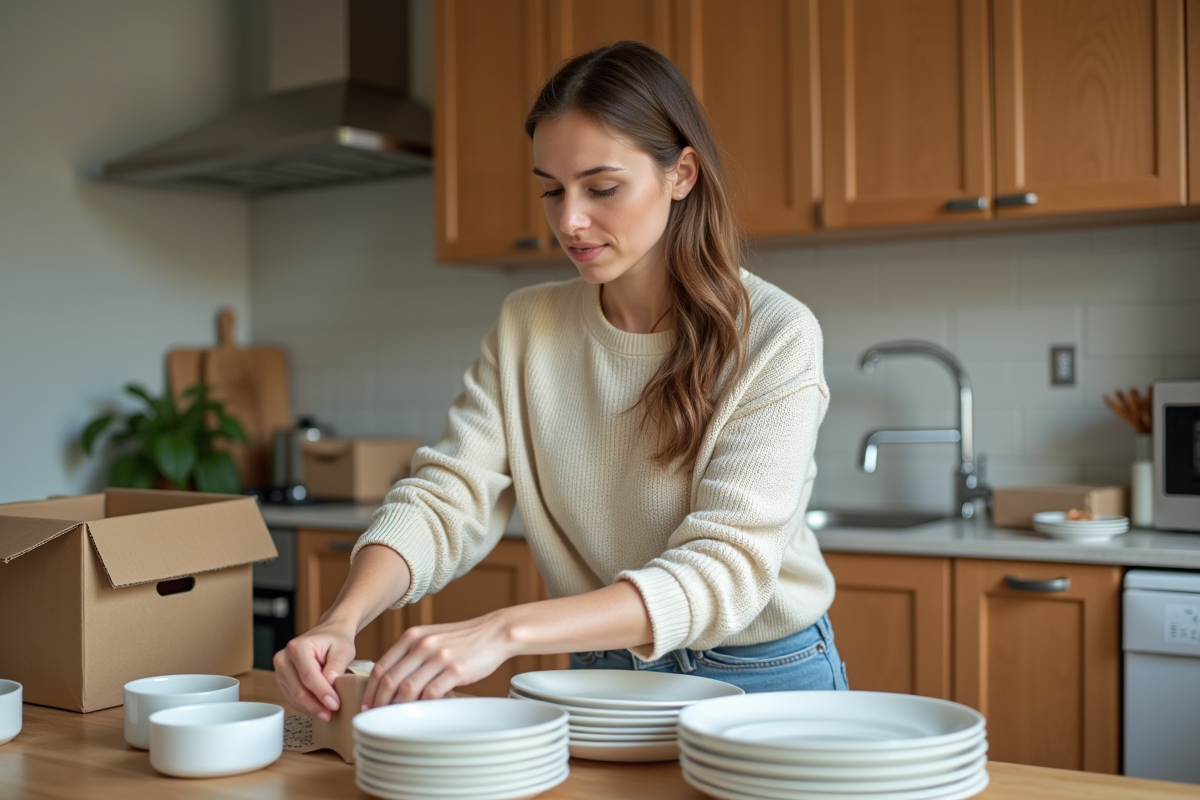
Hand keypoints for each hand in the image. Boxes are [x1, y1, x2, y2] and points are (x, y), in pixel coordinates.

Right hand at [274, 619, 356, 721]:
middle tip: (331, 714)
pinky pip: (292, 698)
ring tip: (327, 714)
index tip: (335, 704)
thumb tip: (330, 685)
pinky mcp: (283, 680)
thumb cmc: (335, 640)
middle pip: (298, 690)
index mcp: (298, 647)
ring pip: (294, 697)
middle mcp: (284, 658)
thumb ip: (336, 666)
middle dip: (316, 705)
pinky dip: (306, 706)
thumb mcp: (343, 650)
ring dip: (311, 708)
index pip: (308, 676)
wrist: (328, 634)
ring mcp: (280, 670)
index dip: (321, 693)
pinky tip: (319, 709)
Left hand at [363, 611, 514, 707]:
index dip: (370, 690)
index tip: (367, 705)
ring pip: (407, 688)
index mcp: (412, 636)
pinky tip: (419, 713)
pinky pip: (431, 693)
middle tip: (375, 717)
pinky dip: (422, 706)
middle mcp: (422, 645)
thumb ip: (411, 653)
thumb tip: (390, 681)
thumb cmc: (462, 639)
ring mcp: (439, 657)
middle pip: (390, 679)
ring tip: (394, 719)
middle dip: (379, 703)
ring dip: (397, 707)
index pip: (381, 666)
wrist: (493, 632)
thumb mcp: (431, 637)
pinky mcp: (456, 669)